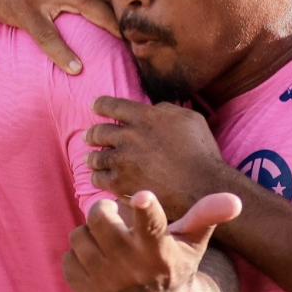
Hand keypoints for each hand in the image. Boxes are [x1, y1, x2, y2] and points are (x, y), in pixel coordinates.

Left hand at [64, 190, 241, 291]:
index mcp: (158, 251)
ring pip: (78, 236)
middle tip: (114, 218)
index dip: (147, 210)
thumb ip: (207, 216)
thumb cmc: (175, 265)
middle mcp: (131, 269)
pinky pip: (68, 260)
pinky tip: (99, 265)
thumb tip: (235, 200)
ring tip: (109, 245)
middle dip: (103, 211)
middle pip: (98, 217)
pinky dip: (80, 258)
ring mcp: (106, 286)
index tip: (144, 196)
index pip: (152, 226)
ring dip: (90, 235)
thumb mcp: (192, 242)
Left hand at [85, 97, 239, 220]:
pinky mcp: (120, 183)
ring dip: (91, 157)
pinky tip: (98, 178)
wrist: (203, 187)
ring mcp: (122, 160)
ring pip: (96, 156)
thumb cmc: (202, 152)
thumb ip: (166, 109)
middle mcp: (129, 136)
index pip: (112, 105)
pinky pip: (99, 179)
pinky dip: (97, 177)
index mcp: (145, 117)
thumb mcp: (190, 118)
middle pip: (99, 131)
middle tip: (88, 136)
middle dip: (92, 133)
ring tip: (89, 159)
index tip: (93, 106)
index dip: (100, 104)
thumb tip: (152, 108)